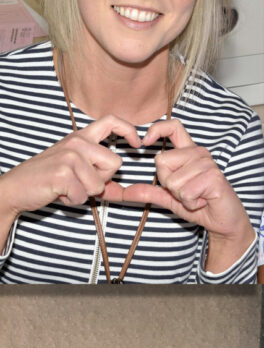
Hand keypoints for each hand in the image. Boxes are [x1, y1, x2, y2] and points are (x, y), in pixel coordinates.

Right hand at [0, 115, 141, 253]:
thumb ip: (99, 178)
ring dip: (84, 193)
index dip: (129, 131)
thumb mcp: (72, 173)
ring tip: (65, 188)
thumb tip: (125, 191)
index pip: (111, 121)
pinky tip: (58, 194)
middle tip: (78, 182)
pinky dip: (72, 201)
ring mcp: (69, 157)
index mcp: (79, 138)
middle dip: (101, 180)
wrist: (13, 188)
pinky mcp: (62, 174)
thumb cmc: (43, 181)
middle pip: (115, 163)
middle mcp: (76, 143)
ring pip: (100, 184)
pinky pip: (84, 196)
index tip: (136, 144)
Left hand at [107, 118, 254, 272]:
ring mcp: (207, 163)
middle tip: (186, 191)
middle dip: (167, 183)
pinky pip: (185, 191)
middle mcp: (198, 153)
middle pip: (162, 162)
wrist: (223, 220)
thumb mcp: (169, 198)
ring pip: (172, 180)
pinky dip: (190, 203)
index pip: (173, 127)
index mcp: (188, 153)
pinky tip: (202, 201)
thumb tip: (125, 192)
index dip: (157, 129)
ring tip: (196, 197)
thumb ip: (148, 192)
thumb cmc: (199, 205)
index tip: (145, 141)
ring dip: (181, 196)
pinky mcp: (213, 176)